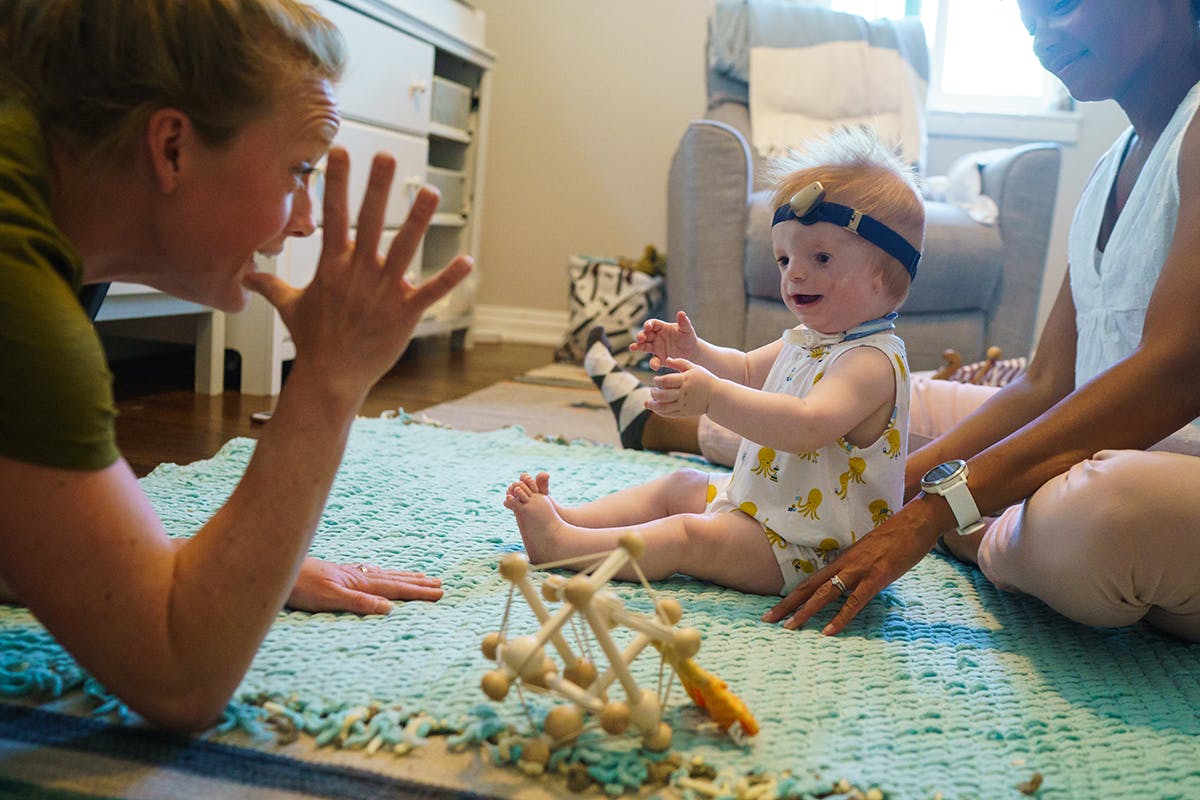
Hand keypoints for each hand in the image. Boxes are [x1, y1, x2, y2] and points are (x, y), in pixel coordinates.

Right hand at [245, 147, 472, 400]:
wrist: (330, 377)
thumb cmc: (312, 341)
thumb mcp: (288, 307)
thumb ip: (270, 284)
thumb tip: (246, 276)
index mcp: (332, 266)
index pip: (334, 216)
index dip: (338, 183)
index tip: (341, 152)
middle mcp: (358, 274)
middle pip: (369, 222)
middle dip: (377, 188)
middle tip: (386, 157)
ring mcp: (383, 293)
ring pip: (404, 249)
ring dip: (417, 220)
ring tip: (429, 192)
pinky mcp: (404, 314)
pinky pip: (430, 292)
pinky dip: (449, 278)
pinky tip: (467, 261)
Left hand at [286, 557, 443, 614]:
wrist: (276, 567)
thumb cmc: (299, 586)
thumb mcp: (330, 599)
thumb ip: (360, 603)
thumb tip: (390, 608)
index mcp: (359, 583)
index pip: (395, 589)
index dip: (418, 592)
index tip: (439, 593)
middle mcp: (357, 576)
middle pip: (394, 580)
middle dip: (417, 583)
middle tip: (439, 583)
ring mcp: (348, 573)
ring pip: (384, 575)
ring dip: (404, 577)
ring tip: (421, 576)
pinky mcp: (338, 574)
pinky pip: (371, 573)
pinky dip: (384, 574)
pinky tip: (381, 573)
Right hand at [631, 310, 698, 369]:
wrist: (693, 353)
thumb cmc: (689, 338)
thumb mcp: (687, 330)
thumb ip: (684, 322)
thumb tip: (681, 312)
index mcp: (662, 328)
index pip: (652, 324)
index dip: (648, 324)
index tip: (648, 327)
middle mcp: (656, 337)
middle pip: (645, 334)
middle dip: (640, 335)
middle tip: (640, 338)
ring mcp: (656, 348)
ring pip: (644, 346)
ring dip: (638, 347)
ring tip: (632, 347)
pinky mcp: (659, 359)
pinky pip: (653, 361)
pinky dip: (653, 363)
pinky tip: (655, 366)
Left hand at [646, 357, 716, 416]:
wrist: (717, 396)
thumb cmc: (705, 379)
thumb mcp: (695, 368)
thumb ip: (680, 362)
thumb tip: (666, 359)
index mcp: (685, 380)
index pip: (666, 381)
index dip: (657, 381)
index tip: (655, 380)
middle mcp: (684, 393)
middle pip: (663, 395)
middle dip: (654, 393)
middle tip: (652, 390)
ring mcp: (684, 404)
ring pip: (664, 407)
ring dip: (653, 406)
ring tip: (648, 402)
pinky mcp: (684, 412)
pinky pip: (669, 414)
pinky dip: (660, 412)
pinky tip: (655, 408)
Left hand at [761, 502, 941, 634]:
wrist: (917, 520)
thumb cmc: (898, 536)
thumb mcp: (871, 552)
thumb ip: (858, 567)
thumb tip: (850, 583)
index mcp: (843, 559)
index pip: (810, 580)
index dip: (792, 595)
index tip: (775, 610)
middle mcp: (845, 564)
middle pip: (809, 586)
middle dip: (787, 605)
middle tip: (767, 620)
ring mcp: (860, 569)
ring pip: (826, 593)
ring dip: (806, 612)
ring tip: (790, 628)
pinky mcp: (877, 576)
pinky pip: (855, 600)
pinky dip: (841, 617)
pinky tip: (829, 631)